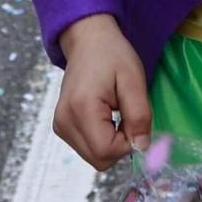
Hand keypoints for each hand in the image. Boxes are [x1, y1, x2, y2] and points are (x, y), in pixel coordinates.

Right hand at [54, 14, 151, 172]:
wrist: (88, 40)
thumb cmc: (113, 55)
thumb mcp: (134, 80)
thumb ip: (140, 116)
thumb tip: (142, 148)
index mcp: (81, 108)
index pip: (106, 151)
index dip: (128, 142)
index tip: (134, 119)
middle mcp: (64, 122)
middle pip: (99, 160)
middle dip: (120, 145)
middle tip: (126, 114)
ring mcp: (60, 126)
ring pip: (94, 157)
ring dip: (111, 143)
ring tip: (114, 112)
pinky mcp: (61, 127)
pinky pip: (87, 148)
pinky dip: (101, 139)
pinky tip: (104, 117)